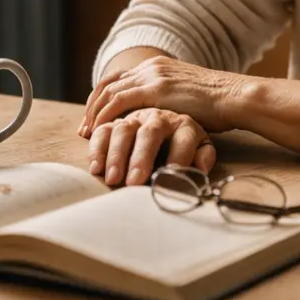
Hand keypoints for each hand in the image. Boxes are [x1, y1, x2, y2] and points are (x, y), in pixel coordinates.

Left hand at [79, 56, 244, 138]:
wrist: (232, 96)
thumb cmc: (218, 104)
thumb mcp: (188, 98)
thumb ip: (170, 101)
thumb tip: (161, 119)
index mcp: (158, 66)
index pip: (120, 79)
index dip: (104, 98)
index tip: (95, 117)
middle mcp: (151, 67)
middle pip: (109, 83)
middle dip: (93, 106)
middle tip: (85, 127)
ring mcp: (152, 75)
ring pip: (110, 92)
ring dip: (95, 113)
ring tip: (88, 133)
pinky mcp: (155, 88)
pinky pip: (119, 101)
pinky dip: (105, 116)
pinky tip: (101, 130)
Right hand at [87, 107, 216, 186]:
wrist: (169, 119)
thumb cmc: (185, 142)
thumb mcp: (200, 146)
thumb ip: (203, 156)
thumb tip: (200, 168)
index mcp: (183, 124)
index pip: (184, 138)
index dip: (179, 156)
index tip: (172, 175)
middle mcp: (158, 118)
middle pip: (150, 132)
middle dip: (142, 157)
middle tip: (135, 181)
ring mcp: (135, 117)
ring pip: (123, 129)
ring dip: (116, 154)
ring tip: (113, 179)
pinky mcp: (116, 121)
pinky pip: (103, 130)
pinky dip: (97, 148)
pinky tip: (96, 168)